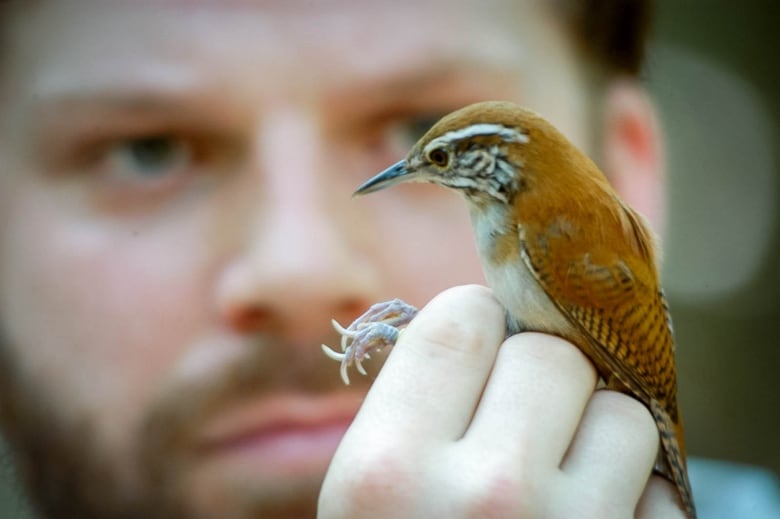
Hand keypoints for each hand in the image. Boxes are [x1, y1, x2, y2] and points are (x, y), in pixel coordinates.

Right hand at [318, 285, 684, 517]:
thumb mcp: (370, 502)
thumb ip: (417, 410)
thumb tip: (487, 326)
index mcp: (388, 471)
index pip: (460, 318)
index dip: (473, 325)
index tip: (480, 348)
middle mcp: (483, 497)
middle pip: (550, 353)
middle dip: (538, 376)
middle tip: (518, 419)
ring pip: (624, 412)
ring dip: (596, 435)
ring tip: (556, 481)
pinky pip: (665, 489)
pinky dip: (635, 500)